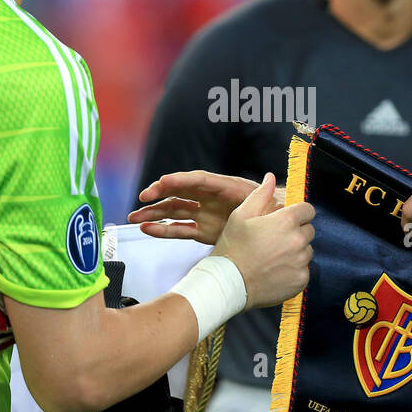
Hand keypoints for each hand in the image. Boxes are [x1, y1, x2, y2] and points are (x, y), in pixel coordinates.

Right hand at [128, 170, 281, 244]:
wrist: (277, 228)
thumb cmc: (274, 210)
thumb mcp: (270, 202)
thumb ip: (265, 194)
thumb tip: (269, 180)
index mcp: (225, 187)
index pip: (199, 180)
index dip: (181, 180)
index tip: (163, 181)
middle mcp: (210, 198)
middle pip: (181, 193)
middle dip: (161, 194)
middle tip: (143, 198)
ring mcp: (205, 214)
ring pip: (175, 211)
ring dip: (155, 212)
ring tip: (134, 218)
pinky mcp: (204, 231)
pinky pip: (180, 229)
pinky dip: (164, 230)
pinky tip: (147, 230)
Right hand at [211, 172, 314, 308]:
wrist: (229, 283)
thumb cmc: (232, 247)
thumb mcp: (241, 215)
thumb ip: (260, 195)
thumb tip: (270, 177)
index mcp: (286, 221)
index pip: (308, 209)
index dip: (298, 213)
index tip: (287, 220)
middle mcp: (298, 240)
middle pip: (309, 230)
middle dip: (296, 232)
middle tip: (275, 241)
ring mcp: (301, 261)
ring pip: (307, 251)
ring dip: (296, 252)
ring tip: (273, 257)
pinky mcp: (301, 279)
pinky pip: (304, 270)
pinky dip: (294, 270)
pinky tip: (275, 271)